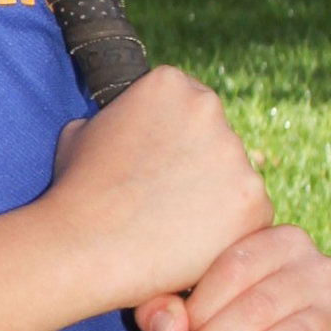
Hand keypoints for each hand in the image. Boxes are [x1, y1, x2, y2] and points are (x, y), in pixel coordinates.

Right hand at [48, 68, 272, 310]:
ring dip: (214, 199)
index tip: (160, 161)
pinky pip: (250, 217)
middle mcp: (209, 110)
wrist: (86, 246)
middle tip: (165, 198)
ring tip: (172, 226)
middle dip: (199, 165)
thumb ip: (115, 119)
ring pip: (236, 178)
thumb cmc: (76, 191)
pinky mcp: (254, 202)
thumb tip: (122, 126)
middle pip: (218, 137)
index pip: (189, 101)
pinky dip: (228, 233)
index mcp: (169, 84)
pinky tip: (190, 244)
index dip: (174, 135)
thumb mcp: (80, 132)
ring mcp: (236, 156)